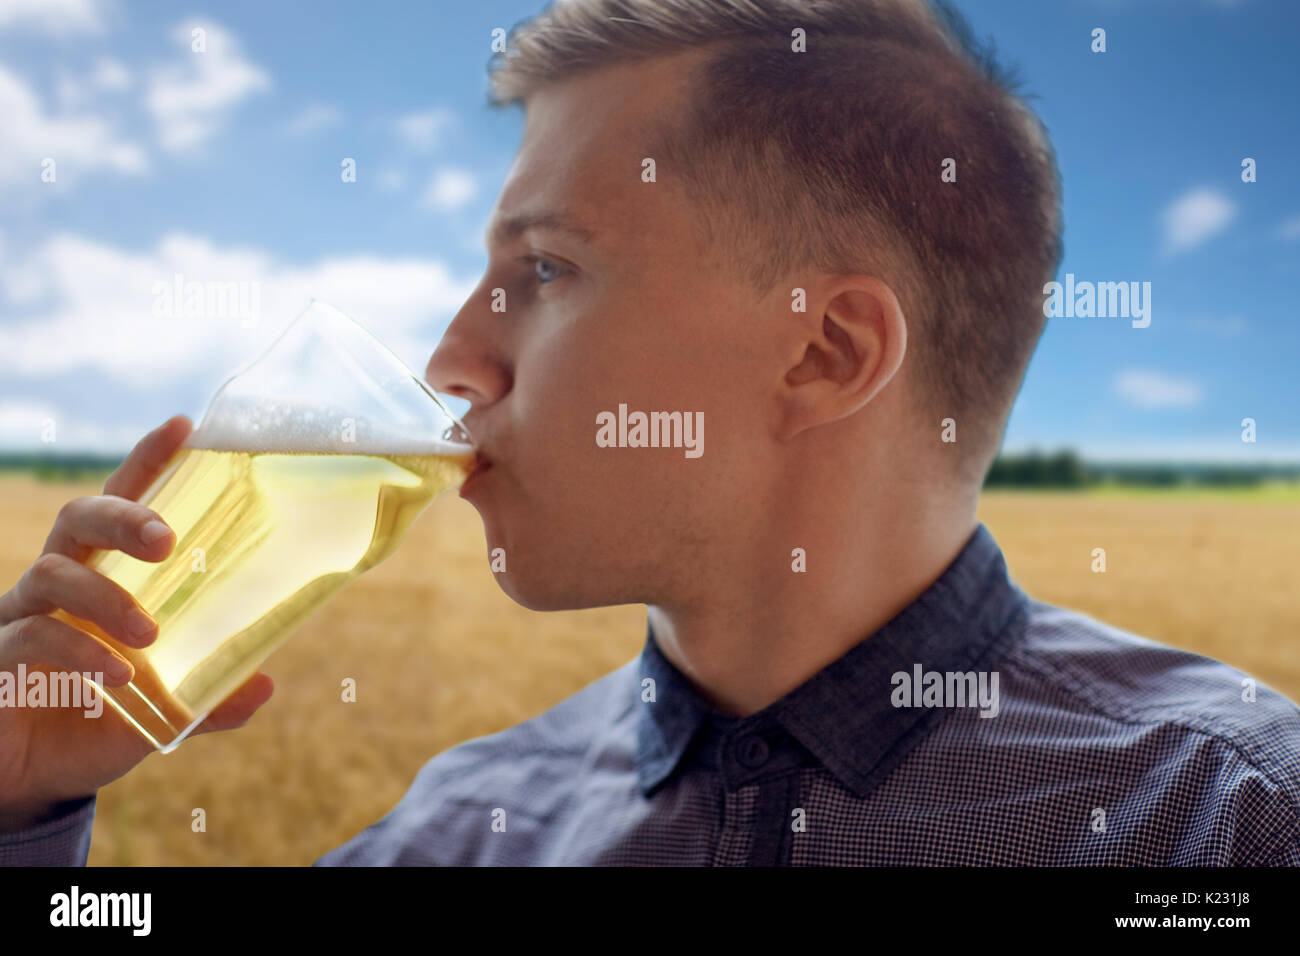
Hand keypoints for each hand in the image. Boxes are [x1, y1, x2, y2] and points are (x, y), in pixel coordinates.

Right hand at [0, 416, 273, 830]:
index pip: (121, 506)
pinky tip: (117, 676)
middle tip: (168, 540)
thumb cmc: (93, 723)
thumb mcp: (161, 709)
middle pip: (79, 521)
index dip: (147, 463)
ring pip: (53, 574)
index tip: (184, 426)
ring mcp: (21, 616)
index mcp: (102, 579)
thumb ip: (209, 695)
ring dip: (106, 599)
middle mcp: (58, 585)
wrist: (29, 780)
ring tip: (148, 634)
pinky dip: (79, 652)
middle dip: (123, 516)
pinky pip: (32, 635)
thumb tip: (263, 684)